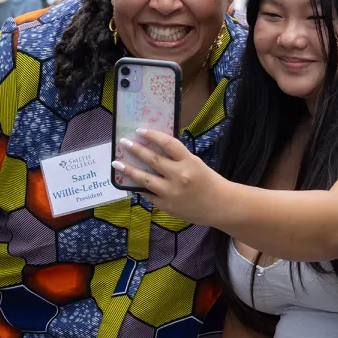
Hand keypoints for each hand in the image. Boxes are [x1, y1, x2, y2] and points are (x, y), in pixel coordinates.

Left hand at [111, 130, 229, 224]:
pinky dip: (140, 187)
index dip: (152, 135)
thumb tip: (154, 149)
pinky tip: (131, 183)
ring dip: (129, 170)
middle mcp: (179, 176)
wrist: (221, 206)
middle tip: (123, 142)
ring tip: (117, 163)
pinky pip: (148, 195)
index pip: (168, 143)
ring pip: (145, 179)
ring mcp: (171, 192)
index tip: (139, 130)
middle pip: (153, 159)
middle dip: (136, 149)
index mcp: (189, 161)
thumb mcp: (196, 164)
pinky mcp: (167, 206)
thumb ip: (178, 159)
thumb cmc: (209, 182)